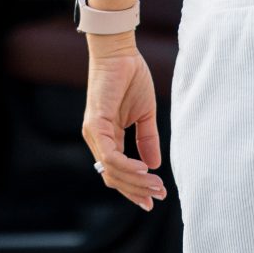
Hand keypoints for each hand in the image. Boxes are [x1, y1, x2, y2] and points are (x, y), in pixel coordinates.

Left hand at [83, 38, 165, 210]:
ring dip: (136, 182)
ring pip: (111, 170)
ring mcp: (94, 133)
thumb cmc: (130, 78)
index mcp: (108, 138)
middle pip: (113, 177)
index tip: (153, 199)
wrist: (120, 53)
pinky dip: (126, 166)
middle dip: (137, 191)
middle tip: (159, 197)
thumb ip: (147, 140)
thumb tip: (153, 166)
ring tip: (156, 185)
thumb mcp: (145, 115)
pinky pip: (109, 155)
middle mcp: (97, 139)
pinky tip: (144, 170)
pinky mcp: (96, 124)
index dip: (134, 189)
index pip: (116, 173)